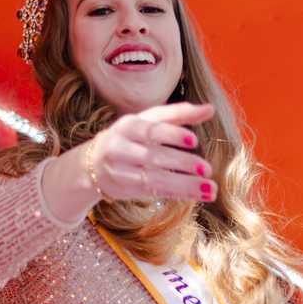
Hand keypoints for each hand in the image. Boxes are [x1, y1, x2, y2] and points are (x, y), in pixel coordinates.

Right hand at [83, 102, 216, 202]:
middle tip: (207, 168)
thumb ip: (179, 114)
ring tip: (209, 188)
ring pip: (155, 178)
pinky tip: (197, 195)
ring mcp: (121, 170)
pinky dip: (178, 193)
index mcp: (128, 125)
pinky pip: (154, 191)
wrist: (92, 163)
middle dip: (182, 162)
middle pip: (154, 155)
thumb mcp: (149, 121)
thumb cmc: (130, 137)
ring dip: (184, 184)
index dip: (172, 134)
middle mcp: (121, 147)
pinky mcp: (126, 188)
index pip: (151, 128)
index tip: (194, 140)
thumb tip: (209, 108)